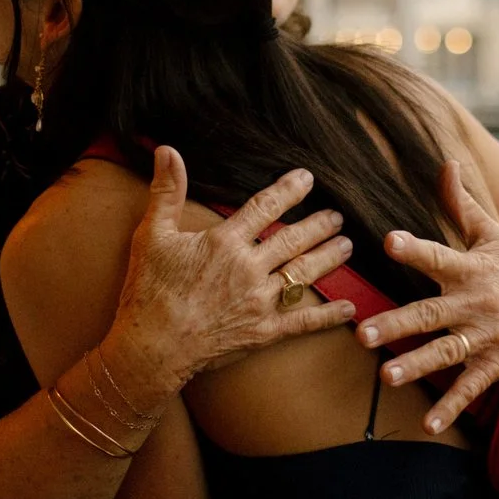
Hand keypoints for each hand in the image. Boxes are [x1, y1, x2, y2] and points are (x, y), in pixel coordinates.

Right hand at [101, 147, 356, 398]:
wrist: (153, 347)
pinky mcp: (264, 332)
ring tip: (346, 246)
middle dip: (319, 225)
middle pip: (294, 240)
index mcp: (225, 242)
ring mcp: (260, 302)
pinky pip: (303, 321)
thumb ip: (166, 191)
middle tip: (337, 216)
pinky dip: (329, 315)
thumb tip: (167, 151)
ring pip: (304, 274)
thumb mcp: (152, 235)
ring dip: (328, 258)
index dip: (289, 191)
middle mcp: (249, 268)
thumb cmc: (149, 290)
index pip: (265, 207)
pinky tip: (349, 307)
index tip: (307, 179)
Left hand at [358, 161, 498, 433]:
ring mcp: (488, 336)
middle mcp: (477, 302)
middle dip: (397, 323)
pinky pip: (472, 387)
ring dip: (417, 365)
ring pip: (447, 352)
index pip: (440, 255)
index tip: (389, 241)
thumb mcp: (495, 237)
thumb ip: (463, 205)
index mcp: (472, 269)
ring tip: (386, 377)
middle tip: (363, 332)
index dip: (415, 248)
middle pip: (432, 313)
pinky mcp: (498, 363)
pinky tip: (430, 425)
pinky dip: (452, 407)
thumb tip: (446, 161)